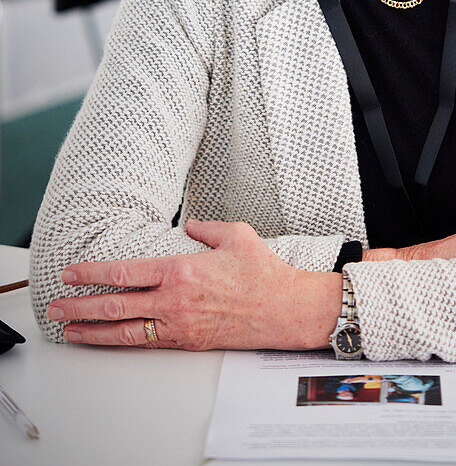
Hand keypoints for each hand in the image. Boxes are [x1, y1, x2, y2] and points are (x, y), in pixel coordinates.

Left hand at [46, 219, 341, 349]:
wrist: (284, 309)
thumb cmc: (263, 272)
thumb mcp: (236, 234)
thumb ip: (207, 228)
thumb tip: (191, 226)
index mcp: (181, 270)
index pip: (125, 272)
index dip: (93, 274)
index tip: (72, 273)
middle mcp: (174, 301)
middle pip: (115, 305)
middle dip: (80, 305)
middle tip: (56, 306)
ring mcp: (178, 325)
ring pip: (124, 331)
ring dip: (92, 330)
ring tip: (68, 329)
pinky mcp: (187, 342)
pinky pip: (145, 343)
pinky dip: (120, 342)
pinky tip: (107, 340)